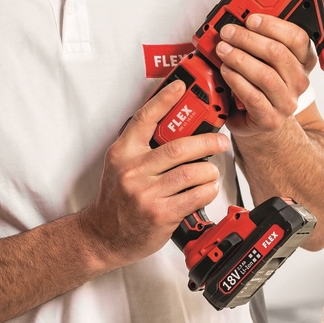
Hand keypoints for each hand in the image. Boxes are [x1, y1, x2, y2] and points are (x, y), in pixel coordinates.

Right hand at [80, 82, 229, 265]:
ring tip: (212, 171)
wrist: (103, 236)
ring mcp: (146, 194)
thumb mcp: (120, 166)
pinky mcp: (160, 214)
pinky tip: (207, 188)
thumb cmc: (117, 200)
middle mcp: (133, 171)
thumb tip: (176, 127)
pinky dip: (208, 190)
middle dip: (207, 141)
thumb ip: (142, 148)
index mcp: (123, 154)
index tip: (181, 87)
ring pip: (192, 172)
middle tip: (220, 140)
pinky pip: (195, 196)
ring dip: (210, 170)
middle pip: (179, 147)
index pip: (145, 119)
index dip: (164, 99)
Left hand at [215, 13, 313, 136]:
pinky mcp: (271, 118)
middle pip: (278, 54)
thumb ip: (259, 42)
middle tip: (229, 33)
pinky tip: (226, 71)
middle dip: (248, 39)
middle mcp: (299, 82)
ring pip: (265, 75)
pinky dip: (236, 80)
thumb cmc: (261, 87)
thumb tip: (238, 23)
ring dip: (240, 58)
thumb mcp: (265, 61)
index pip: (297, 38)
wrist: (258, 122)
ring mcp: (287, 102)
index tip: (251, 19)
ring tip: (223, 51)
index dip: (273, 26)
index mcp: (303, 62)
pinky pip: (253, 96)